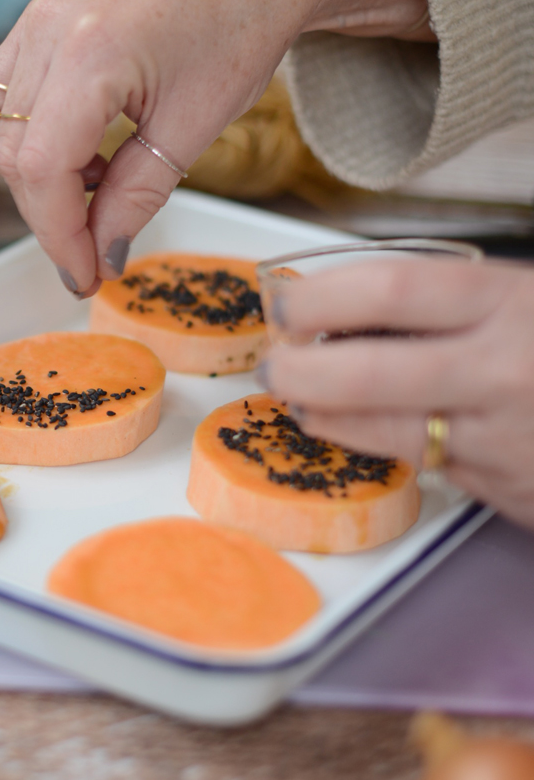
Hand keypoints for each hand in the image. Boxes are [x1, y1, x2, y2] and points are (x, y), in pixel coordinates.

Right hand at [0, 0, 425, 297]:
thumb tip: (99, 254)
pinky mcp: (37, 18)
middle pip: (12, 153)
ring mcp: (35, 17)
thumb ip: (136, 197)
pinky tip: (80, 151)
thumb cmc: (239, 30)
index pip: (42, 168)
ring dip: (31, 176)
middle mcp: (48, 28)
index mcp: (91, 52)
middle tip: (93, 251)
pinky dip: (27, 137)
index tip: (84, 274)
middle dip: (48, 215)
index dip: (57, 234)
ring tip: (92, 191)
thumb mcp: (194, 130)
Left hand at [260, 258, 533, 525]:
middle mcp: (505, 370)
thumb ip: (448, 300)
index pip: (390, 290)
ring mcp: (506, 437)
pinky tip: (358, 428)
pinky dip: (381, 445)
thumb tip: (338, 307)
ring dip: (326, 416)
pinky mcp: (509, 490)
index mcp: (512, 302)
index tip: (283, 300)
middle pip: (367, 371)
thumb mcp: (524, 297)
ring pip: (386, 432)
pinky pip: (427, 467)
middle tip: (270, 362)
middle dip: (299, 369)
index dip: (320, 295)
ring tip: (299, 397)